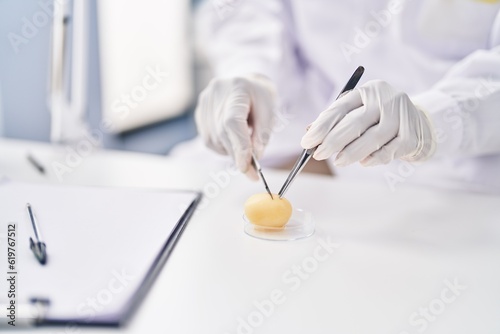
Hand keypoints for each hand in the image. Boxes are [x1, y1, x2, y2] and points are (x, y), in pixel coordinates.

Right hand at [195, 74, 276, 178]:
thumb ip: (263, 135)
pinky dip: (222, 146)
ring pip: (214, 139)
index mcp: (237, 88)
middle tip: (251, 172)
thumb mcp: (270, 113)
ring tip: (244, 145)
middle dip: (237, 155)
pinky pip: (208, 139)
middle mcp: (215, 93)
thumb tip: (255, 158)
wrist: (246, 85)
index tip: (246, 168)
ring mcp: (204, 103)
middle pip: (222, 133)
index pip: (232, 122)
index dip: (238, 146)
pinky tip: (232, 140)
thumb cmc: (260, 98)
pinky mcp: (199, 113)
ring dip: (230, 151)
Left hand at [301, 80, 434, 165]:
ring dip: (352, 153)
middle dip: (333, 141)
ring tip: (339, 162)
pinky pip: (389, 151)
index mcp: (368, 91)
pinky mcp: (412, 135)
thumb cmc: (380, 118)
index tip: (306, 142)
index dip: (321, 127)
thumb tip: (309, 133)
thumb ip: (337, 120)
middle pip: (355, 122)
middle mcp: (386, 99)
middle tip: (318, 154)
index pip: (340, 107)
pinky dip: (374, 158)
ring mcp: (401, 116)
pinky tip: (364, 162)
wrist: (423, 123)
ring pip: (372, 138)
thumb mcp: (360, 111)